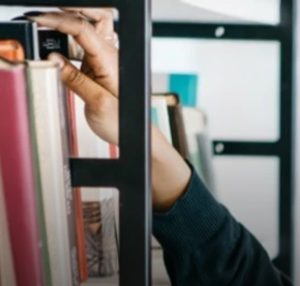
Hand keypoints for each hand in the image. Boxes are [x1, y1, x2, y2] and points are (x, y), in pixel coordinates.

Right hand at [33, 9, 118, 142]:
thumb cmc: (124, 122)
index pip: (83, 28)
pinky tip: (55, 46)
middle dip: (69, 12)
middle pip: (92, 18)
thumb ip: (74, 80)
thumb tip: (52, 60)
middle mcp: (109, 55)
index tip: (39, 20)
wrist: (135, 134)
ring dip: (68, 23)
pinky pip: (81, 43)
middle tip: (46, 17)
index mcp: (110, 60)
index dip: (59, 20)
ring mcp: (103, 58)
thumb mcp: (98, 103)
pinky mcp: (97, 65)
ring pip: (87, 28)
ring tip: (47, 28)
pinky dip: (67, 38)